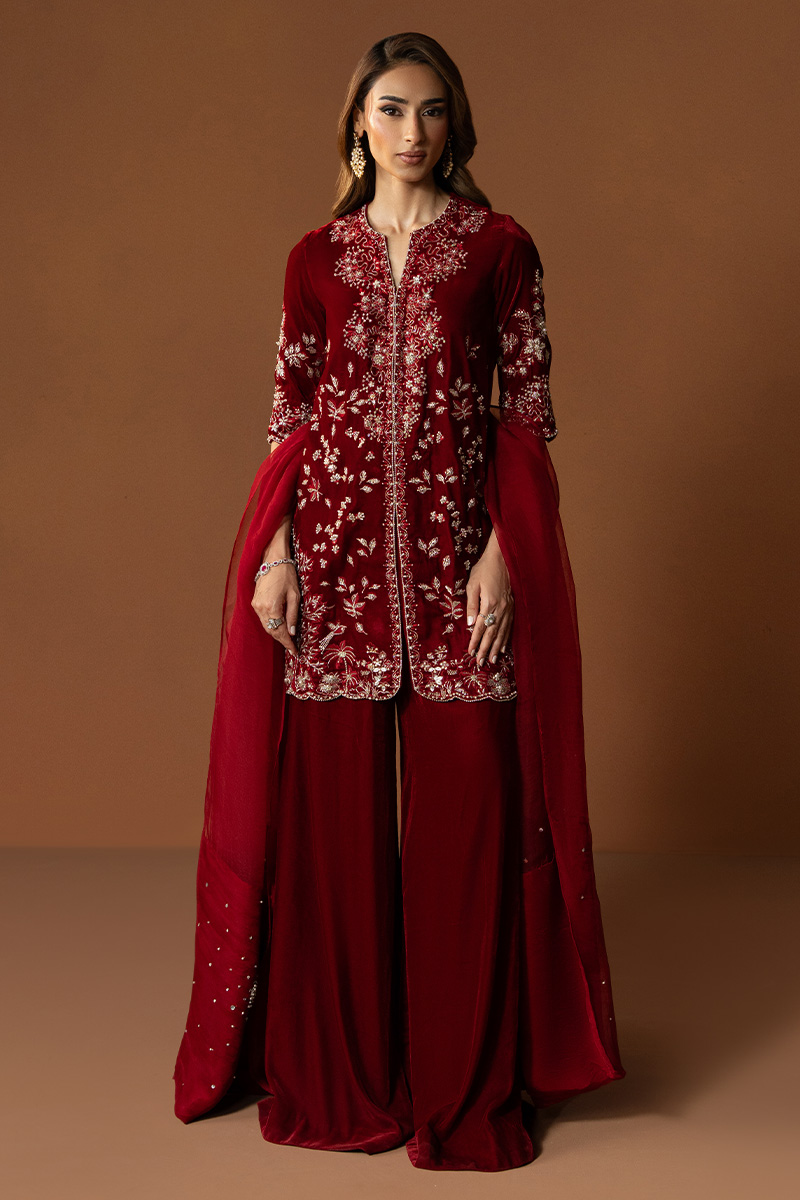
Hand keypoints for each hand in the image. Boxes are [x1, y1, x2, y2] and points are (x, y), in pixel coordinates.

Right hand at [251, 561, 299, 655]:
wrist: (273, 559)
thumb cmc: (287, 575)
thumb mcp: (294, 595)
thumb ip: (293, 615)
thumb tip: (292, 632)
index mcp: (272, 607)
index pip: (280, 632)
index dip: (288, 643)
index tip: (295, 652)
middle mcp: (261, 608)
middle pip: (271, 631)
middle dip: (282, 641)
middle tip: (293, 648)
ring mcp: (255, 605)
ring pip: (266, 626)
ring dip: (276, 634)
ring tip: (287, 640)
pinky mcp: (254, 602)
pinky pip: (263, 619)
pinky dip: (271, 625)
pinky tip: (279, 627)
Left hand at [465, 529, 513, 666]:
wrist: (503, 557)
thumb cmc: (484, 569)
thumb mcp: (472, 584)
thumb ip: (471, 604)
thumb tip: (469, 623)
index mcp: (489, 603)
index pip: (480, 627)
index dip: (475, 641)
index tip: (470, 653)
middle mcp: (501, 608)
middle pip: (492, 634)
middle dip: (485, 649)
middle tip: (481, 663)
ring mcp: (509, 608)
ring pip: (502, 632)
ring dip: (496, 647)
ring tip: (492, 660)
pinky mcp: (512, 606)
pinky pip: (509, 626)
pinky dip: (506, 638)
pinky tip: (503, 647)